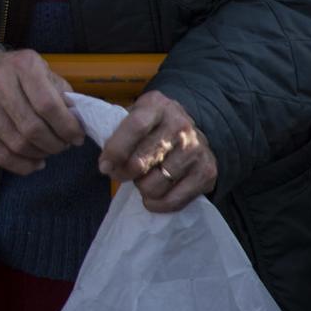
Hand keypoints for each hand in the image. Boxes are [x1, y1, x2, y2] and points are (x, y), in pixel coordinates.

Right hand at [0, 46, 86, 175]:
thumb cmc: (18, 76)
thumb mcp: (44, 73)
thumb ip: (62, 95)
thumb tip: (78, 123)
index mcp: (22, 65)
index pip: (48, 105)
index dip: (67, 127)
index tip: (77, 137)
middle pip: (32, 128)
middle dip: (55, 144)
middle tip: (63, 146)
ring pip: (17, 144)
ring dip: (40, 154)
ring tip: (48, 151)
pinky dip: (22, 166)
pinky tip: (34, 162)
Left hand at [99, 90, 216, 212]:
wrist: (192, 133)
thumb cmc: (152, 128)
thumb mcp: (134, 116)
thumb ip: (116, 132)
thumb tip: (106, 164)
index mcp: (157, 106)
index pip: (135, 127)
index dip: (116, 149)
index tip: (104, 166)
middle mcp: (180, 125)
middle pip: (142, 160)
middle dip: (124, 173)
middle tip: (120, 174)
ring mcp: (196, 149)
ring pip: (155, 184)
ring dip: (142, 187)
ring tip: (143, 179)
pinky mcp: (207, 172)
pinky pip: (174, 200)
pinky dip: (157, 204)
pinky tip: (153, 196)